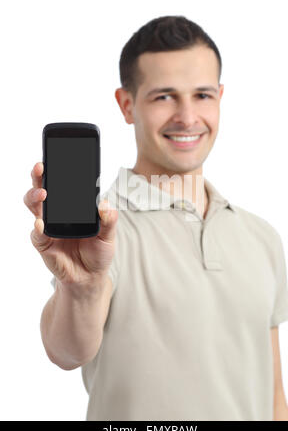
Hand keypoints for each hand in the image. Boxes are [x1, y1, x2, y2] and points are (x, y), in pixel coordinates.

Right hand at [23, 162, 117, 290]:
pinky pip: (37, 234)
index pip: (62, 182)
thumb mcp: (109, 235)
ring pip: (34, 206)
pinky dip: (37, 228)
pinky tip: (40, 223)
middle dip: (39, 175)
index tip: (56, 154)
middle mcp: (57, 211)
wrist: (89, 276)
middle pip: (42, 188)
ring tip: (42, 193)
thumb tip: (105, 204)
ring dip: (35, 196)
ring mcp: (48, 226)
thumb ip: (109, 220)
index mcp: (72, 205)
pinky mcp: (43, 243)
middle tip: (41, 166)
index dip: (57, 168)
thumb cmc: (98, 251)